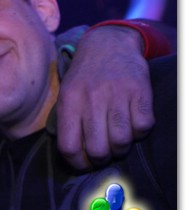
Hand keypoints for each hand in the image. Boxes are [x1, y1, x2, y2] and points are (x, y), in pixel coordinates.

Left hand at [56, 26, 153, 169]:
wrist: (107, 44)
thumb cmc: (84, 76)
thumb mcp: (66, 94)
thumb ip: (67, 122)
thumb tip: (73, 156)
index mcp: (69, 102)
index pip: (69, 147)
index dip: (77, 163)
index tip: (84, 164)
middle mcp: (91, 99)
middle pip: (98, 149)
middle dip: (101, 159)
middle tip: (103, 153)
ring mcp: (117, 95)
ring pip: (122, 141)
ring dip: (121, 148)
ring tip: (118, 140)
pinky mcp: (140, 91)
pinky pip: (143, 127)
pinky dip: (140, 131)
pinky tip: (132, 123)